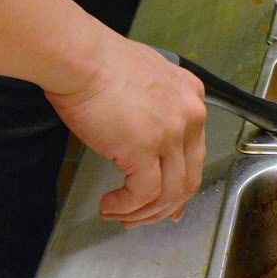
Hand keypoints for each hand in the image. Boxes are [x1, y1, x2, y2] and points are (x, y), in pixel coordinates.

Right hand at [44, 35, 207, 225]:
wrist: (81, 58)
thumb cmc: (98, 64)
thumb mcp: (145, 79)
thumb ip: (155, 109)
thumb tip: (145, 142)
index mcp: (192, 97)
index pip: (196, 153)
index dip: (181, 187)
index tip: (168, 205)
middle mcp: (190, 115)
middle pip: (188, 178)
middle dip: (163, 207)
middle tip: (139, 218)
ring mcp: (171, 133)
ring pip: (169, 193)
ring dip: (142, 212)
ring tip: (118, 215)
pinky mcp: (145, 148)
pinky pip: (143, 194)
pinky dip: (126, 207)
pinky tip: (109, 206)